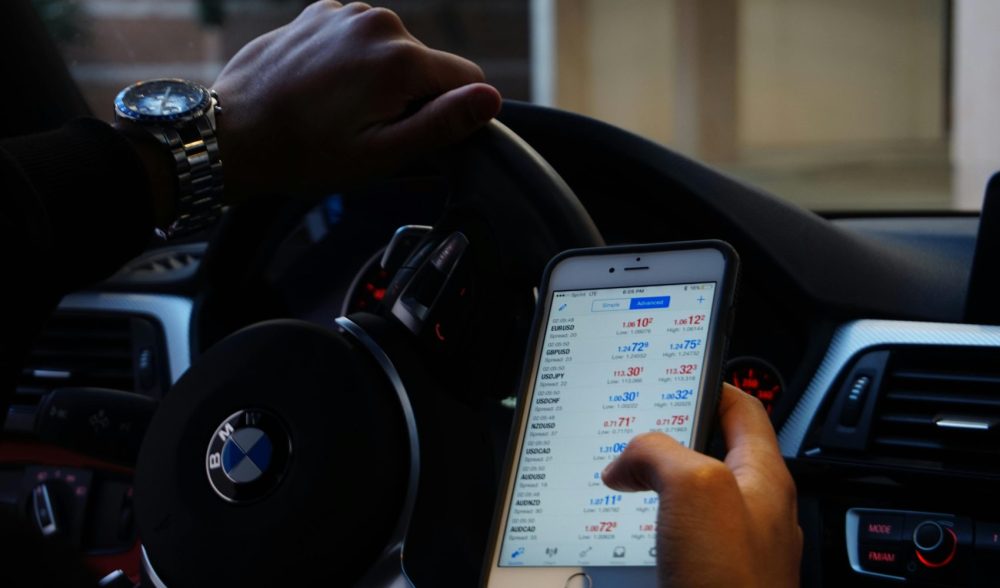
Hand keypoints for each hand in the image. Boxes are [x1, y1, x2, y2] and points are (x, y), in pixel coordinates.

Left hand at [212, 1, 501, 199]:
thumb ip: (443, 124)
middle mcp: (378, 22)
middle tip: (366, 129)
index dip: (450, 113)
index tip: (412, 134)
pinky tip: (322, 89)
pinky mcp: (320, 12)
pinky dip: (351, 61)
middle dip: (411, 95)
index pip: (467, 78)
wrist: (232, 133)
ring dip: (380, 78)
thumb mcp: (382, 154)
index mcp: (400, 60)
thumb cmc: (305, 153)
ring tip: (339, 109)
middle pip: (427, 64)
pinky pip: (359, 38)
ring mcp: (345, 12)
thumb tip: (490, 98)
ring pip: (393, 50)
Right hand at [602, 384, 801, 587]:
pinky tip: (635, 528)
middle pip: (712, 452)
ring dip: (658, 483)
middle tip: (636, 433)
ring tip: (628, 478)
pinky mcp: (713, 572)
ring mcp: (736, 544)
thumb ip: (660, 453)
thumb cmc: (734, 581)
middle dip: (672, 438)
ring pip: (692, 496)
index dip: (712, 385)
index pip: (743, 410)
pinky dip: (655, 523)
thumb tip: (628, 459)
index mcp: (764, 477)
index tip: (680, 374)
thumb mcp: (694, 489)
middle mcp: (754, 509)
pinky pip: (681, 534)